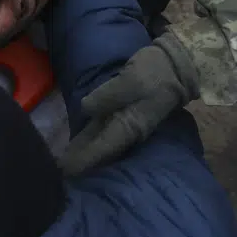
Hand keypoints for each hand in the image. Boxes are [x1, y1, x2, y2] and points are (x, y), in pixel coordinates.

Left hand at [60, 32, 199, 175]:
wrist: (177, 66)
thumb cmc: (154, 73)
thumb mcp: (129, 81)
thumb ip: (107, 96)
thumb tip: (85, 108)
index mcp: (129, 125)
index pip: (103, 148)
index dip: (84, 159)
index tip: (66, 171)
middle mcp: (128, 130)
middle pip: (101, 149)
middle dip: (81, 159)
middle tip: (59, 171)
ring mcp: (128, 123)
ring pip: (102, 141)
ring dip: (85, 149)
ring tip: (66, 159)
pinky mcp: (127, 114)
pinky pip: (106, 130)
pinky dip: (93, 138)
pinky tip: (83, 140)